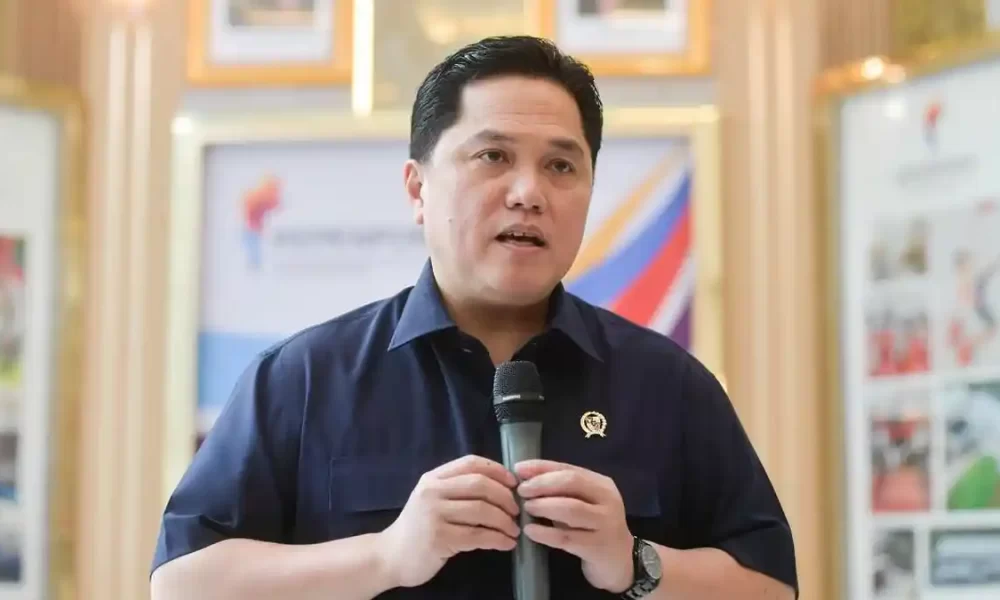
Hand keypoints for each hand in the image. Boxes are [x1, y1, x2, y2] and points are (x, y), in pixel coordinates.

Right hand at [377, 455, 520, 588]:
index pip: (471, 463)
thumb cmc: (418, 527)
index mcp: (433, 478)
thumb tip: (503, 487)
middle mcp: (432, 492)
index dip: (497, 470)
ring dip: (504, 521)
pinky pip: (478, 536)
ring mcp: (434, 515)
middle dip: (505, 497)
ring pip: (482, 511)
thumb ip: (458, 489)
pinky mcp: (439, 539)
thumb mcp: (433, 499)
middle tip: (516, 511)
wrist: (391, 556)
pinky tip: (506, 544)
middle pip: (480, 485)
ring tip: (513, 530)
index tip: (514, 483)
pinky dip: (498, 539)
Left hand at [514, 459, 633, 592]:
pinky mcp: (597, 547)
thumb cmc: (592, 528)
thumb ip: (559, 490)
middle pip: (572, 483)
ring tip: (526, 508)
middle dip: (542, 484)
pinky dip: (546, 533)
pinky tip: (531, 531)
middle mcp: (607, 500)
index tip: (518, 469)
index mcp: (601, 484)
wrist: (618, 561)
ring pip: (571, 509)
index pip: (569, 469)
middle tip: (521, 490)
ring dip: (544, 505)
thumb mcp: (581, 504)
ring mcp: (605, 524)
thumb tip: (524, 478)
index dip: (542, 467)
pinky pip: (567, 538)